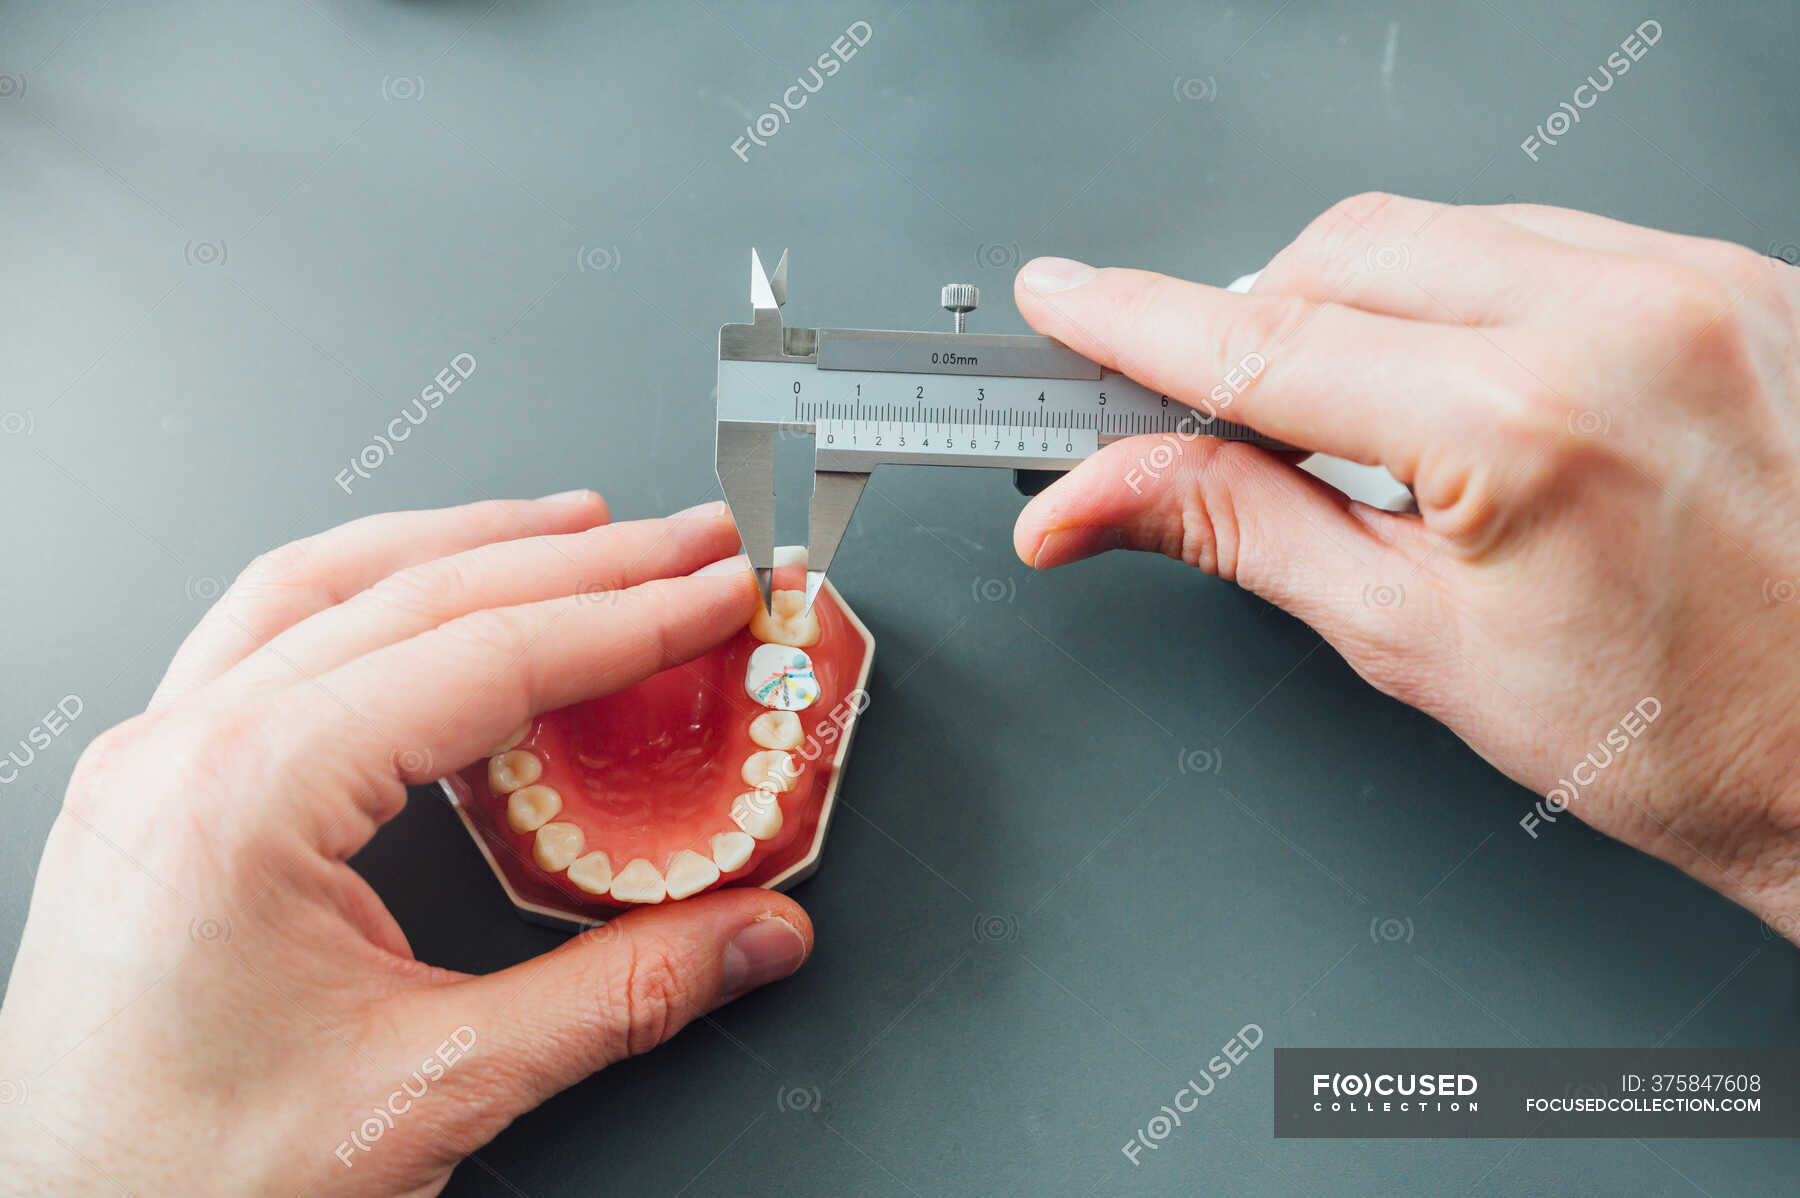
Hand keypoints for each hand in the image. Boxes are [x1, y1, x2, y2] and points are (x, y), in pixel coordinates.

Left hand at [0, 494, 811, 1195]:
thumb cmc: (181, 1185)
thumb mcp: (432, 1087)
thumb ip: (617, 996)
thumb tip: (748, 935)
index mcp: (244, 799)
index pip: (482, 658)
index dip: (626, 618)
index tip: (714, 593)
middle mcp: (183, 751)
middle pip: (414, 595)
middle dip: (576, 560)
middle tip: (686, 541)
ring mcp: (154, 759)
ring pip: (325, 584)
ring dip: (465, 544)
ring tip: (578, 529)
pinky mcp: (154, 789)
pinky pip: (267, 633)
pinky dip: (373, 590)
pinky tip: (429, 591)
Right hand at [1011, 194, 1799, 934]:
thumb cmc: (1679, 738)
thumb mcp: (1415, 643)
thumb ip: (1238, 531)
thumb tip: (1098, 496)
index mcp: (1527, 424)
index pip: (1266, 345)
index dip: (1137, 324)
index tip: (1064, 305)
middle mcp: (1621, 319)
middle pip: (1343, 254)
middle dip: (1251, 321)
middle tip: (1199, 409)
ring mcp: (1691, 282)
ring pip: (1441, 229)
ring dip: (1359, 303)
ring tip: (1360, 424)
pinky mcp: (1732, 276)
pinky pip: (1547, 236)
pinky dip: (1468, 294)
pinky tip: (1462, 382)